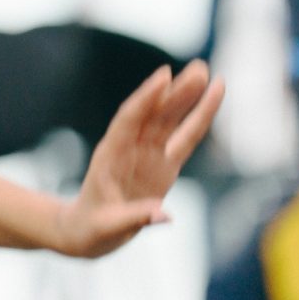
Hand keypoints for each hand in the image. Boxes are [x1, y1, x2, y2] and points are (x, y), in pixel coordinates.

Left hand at [53, 60, 222, 257]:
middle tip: (198, 68)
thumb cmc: (91, 228)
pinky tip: (211, 100)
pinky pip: (184, 140)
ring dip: (188, 97)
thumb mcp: (107, 227)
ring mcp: (147, 155)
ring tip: (207, 72)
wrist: (87, 232)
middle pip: (154, 115)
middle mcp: (129, 149)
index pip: (129, 121)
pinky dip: (198, 121)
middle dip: (175, 92)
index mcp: (110, 157)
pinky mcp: (164, 166)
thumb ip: (134, 218)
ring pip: (170, 121)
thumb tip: (164, 214)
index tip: (162, 76)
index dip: (145, 99)